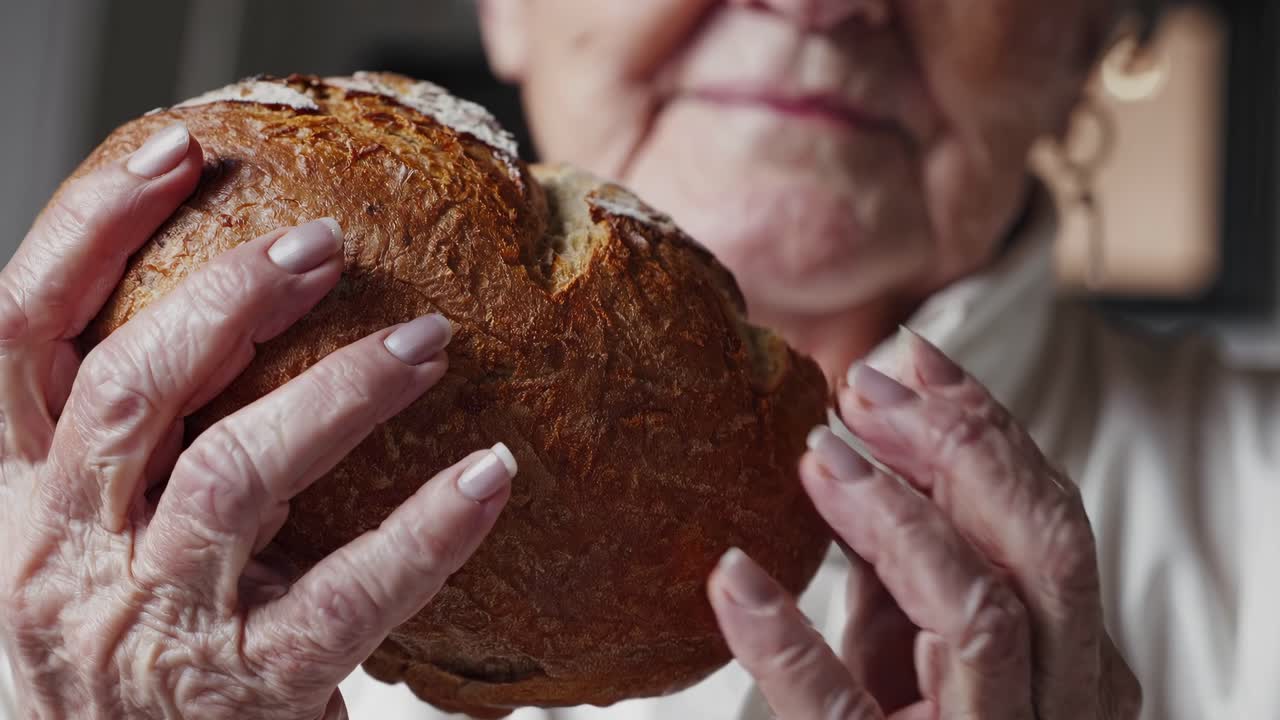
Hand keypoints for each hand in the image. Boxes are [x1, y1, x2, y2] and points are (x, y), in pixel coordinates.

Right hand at [0, 124, 515, 718]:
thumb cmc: (133, 652)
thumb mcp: (94, 536)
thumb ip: (134, 441)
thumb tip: (238, 300)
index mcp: (19, 499)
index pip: (20, 335)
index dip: (88, 230)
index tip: (176, 156)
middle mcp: (63, 554)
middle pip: (130, 389)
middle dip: (228, 299)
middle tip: (325, 246)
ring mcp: (152, 624)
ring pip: (233, 476)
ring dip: (339, 393)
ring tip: (426, 341)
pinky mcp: (244, 689)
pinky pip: (344, 596)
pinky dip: (424, 531)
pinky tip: (490, 475)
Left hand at [707, 329, 1140, 718]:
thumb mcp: (911, 641)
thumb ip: (906, 558)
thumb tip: (866, 445)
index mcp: (1066, 658)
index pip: (1051, 522)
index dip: (988, 430)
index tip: (915, 358)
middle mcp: (1057, 705)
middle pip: (1045, 551)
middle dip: (960, 449)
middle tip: (866, 390)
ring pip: (984, 614)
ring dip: (896, 518)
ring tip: (816, 458)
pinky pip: (840, 710)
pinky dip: (785, 639)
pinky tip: (732, 579)